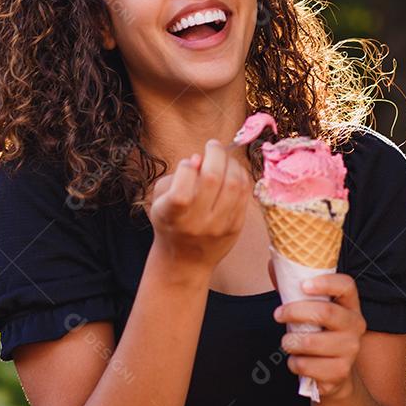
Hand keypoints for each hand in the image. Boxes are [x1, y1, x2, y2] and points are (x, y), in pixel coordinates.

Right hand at [146, 139, 252, 275]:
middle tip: (212, 145)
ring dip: (230, 163)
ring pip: (234, 183)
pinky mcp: (236, 227)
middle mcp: (196, 223)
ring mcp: (219, 226)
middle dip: (214, 154)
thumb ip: (174, 177)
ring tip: (223, 157)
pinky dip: (241, 176)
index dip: (186, 168)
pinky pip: (245, 194)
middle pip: (213, 178)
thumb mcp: (160, 201)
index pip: (182, 188)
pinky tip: (232, 171)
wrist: (185, 260)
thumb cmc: (170, 222)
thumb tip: (199, 159)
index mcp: (172, 216)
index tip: (188, 164)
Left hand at [273, 273, 365, 400]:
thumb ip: (292, 285)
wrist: (334, 373)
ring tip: (287, 342)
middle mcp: (356, 325)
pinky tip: (297, 361)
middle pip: (325, 312)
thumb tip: (271, 263)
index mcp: (350, 304)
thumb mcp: (308, 308)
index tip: (303, 285)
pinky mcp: (341, 372)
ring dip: (290, 342)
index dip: (325, 283)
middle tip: (277, 314)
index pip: (346, 285)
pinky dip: (294, 363)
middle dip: (294, 312)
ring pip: (312, 342)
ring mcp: (351, 350)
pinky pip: (308, 366)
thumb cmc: (317, 332)